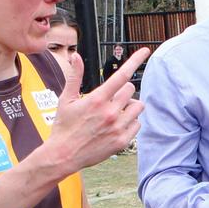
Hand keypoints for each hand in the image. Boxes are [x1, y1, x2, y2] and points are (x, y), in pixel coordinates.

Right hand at [45, 48, 148, 173]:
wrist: (63, 155)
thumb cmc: (63, 126)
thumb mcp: (65, 99)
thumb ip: (74, 76)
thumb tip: (76, 55)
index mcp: (97, 99)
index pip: (121, 75)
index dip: (135, 60)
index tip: (145, 51)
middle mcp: (110, 112)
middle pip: (130, 89)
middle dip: (122, 90)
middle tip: (111, 98)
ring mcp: (117, 127)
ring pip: (137, 106)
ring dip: (129, 105)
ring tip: (116, 111)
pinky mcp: (122, 141)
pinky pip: (138, 124)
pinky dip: (131, 122)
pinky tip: (117, 125)